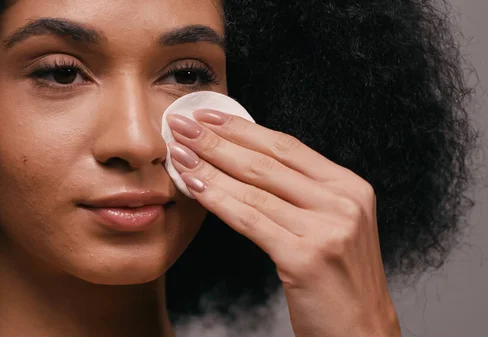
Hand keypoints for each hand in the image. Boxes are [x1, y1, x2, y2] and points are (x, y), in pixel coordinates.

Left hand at [166, 109, 401, 336]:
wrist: (360, 331)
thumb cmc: (337, 280)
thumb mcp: (330, 225)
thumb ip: (299, 193)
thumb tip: (243, 161)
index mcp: (349, 187)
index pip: (286, 146)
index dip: (242, 128)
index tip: (207, 115)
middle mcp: (342, 202)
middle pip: (266, 162)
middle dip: (217, 140)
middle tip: (180, 125)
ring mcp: (326, 229)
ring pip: (254, 188)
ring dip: (209, 167)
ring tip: (178, 153)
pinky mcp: (305, 257)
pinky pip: (250, 220)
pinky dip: (218, 201)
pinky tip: (194, 187)